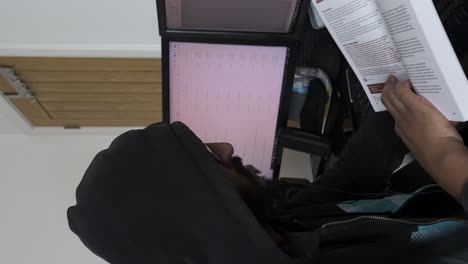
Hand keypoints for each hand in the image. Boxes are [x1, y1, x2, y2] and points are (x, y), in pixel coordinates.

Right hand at [382, 75, 467, 198]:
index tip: (398, 97)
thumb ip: (426, 132)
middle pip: (387, 102)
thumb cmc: (438, 152)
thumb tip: (437, 123)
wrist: (440, 155)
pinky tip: (408, 81)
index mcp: (402, 130)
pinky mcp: (414, 106)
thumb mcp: (427, 142)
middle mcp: (400, 121)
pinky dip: (402, 84)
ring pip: (390, 96)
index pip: (394, 113)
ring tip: (394, 78)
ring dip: (391, 85)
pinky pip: (402, 91)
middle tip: (390, 81)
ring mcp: (405, 113)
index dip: (394, 103)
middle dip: (387, 90)